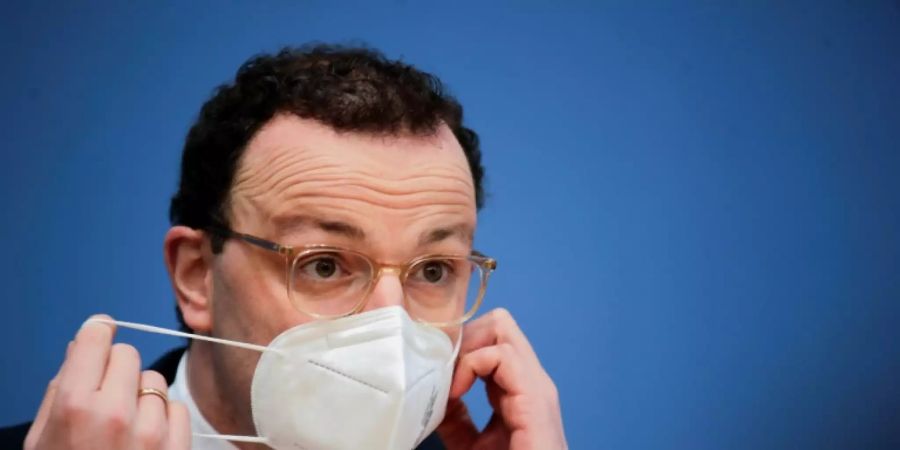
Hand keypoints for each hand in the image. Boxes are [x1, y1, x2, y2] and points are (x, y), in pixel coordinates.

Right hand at [24, 315, 190, 449]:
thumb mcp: (44, 440)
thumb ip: (61, 389)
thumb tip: (81, 344)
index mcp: (76, 406)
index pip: (97, 337)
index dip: (97, 335)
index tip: (99, 336)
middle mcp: (116, 413)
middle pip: (128, 354)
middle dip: (116, 371)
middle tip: (105, 398)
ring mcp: (151, 431)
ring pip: (155, 381)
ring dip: (142, 397)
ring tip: (124, 428)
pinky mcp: (178, 447)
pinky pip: (177, 408)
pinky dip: (164, 420)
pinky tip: (145, 443)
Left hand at [437, 308, 566, 449]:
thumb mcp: (472, 445)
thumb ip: (457, 418)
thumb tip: (437, 396)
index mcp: (518, 389)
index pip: (491, 339)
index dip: (459, 346)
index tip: (433, 369)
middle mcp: (530, 381)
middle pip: (498, 324)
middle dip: (462, 336)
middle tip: (440, 367)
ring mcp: (536, 386)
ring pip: (501, 326)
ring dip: (464, 347)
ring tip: (448, 380)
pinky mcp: (536, 398)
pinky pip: (502, 354)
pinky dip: (472, 364)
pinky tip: (457, 391)